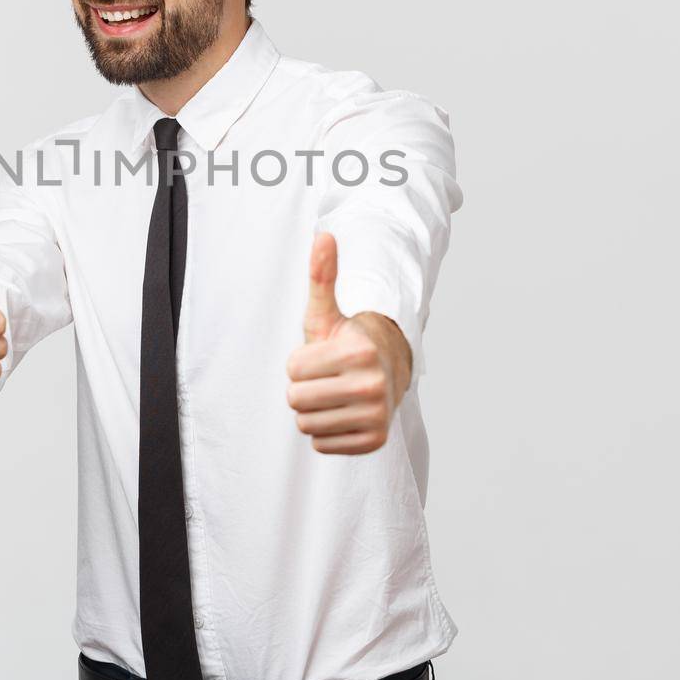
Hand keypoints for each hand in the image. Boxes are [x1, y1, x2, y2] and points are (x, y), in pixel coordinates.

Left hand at [285, 231, 411, 453]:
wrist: (387, 371)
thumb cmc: (347, 341)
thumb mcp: (328, 311)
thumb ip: (322, 276)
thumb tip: (323, 235)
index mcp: (359, 351)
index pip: (292, 370)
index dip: (299, 363)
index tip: (321, 355)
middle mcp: (373, 384)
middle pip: (296, 400)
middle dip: (303, 388)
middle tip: (326, 377)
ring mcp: (376, 415)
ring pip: (306, 425)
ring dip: (313, 411)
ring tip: (333, 395)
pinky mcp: (375, 440)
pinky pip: (321, 444)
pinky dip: (326, 432)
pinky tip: (342, 414)